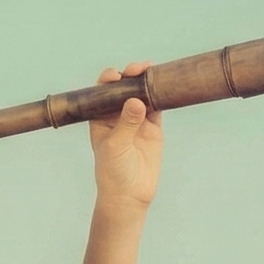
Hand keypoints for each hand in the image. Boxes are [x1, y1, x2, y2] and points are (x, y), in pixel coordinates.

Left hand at [89, 62, 163, 209]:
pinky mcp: (152, 128)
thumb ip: (126, 123)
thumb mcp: (116, 145)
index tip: (116, 76)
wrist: (129, 194)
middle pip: (123, 89)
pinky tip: (164, 86)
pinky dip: (160, 96)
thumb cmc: (113, 171)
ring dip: (146, 82)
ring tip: (152, 70)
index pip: (102, 93)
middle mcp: (117, 116)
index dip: (109, 80)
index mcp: (100, 118)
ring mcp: (136, 121)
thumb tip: (137, 101)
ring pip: (141, 95)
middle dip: (130, 76)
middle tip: (138, 69)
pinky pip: (157, 107)